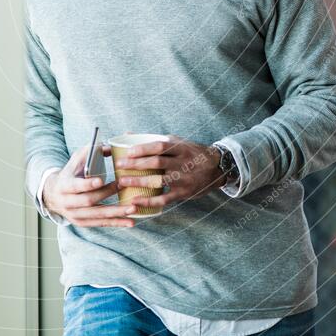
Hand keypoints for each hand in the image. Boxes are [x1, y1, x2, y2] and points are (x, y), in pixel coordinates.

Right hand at [43, 143, 137, 226]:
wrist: (53, 194)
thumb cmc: (70, 173)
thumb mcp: (76, 160)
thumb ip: (91, 152)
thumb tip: (111, 146)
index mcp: (64, 185)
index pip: (75, 186)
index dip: (87, 184)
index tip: (100, 180)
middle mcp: (68, 202)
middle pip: (89, 200)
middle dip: (107, 193)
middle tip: (123, 186)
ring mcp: (75, 215)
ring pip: (97, 215)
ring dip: (116, 213)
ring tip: (133, 209)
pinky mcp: (82, 223)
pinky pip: (101, 223)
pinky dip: (116, 223)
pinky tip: (130, 222)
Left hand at [110, 135, 225, 209]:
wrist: (216, 169)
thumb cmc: (191, 153)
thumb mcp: (177, 142)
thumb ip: (155, 139)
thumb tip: (128, 134)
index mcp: (180, 148)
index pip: (160, 146)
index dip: (143, 148)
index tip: (128, 151)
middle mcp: (182, 163)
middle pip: (157, 162)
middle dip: (136, 164)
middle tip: (119, 165)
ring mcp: (183, 179)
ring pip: (158, 181)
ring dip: (138, 181)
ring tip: (122, 181)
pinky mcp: (183, 193)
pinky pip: (164, 198)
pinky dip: (148, 201)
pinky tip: (135, 200)